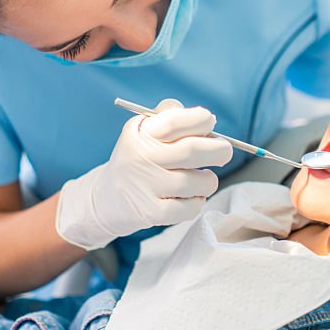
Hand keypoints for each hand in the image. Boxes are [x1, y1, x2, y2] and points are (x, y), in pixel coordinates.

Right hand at [55, 99, 233, 249]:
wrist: (106, 199)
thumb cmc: (138, 159)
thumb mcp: (144, 131)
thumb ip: (170, 116)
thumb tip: (206, 119)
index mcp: (140, 133)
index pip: (176, 121)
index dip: (202, 120)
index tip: (209, 123)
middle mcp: (141, 157)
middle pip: (193, 150)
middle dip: (220, 150)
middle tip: (223, 152)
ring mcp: (146, 186)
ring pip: (199, 182)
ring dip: (209, 180)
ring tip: (200, 179)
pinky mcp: (151, 212)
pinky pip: (192, 207)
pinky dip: (198, 201)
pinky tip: (189, 197)